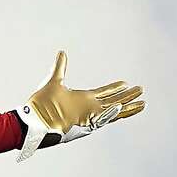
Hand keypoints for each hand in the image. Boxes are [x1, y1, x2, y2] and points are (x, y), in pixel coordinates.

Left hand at [15, 51, 143, 160]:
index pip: (104, 93)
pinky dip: (116, 113)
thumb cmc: (41, 104)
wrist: (34, 120)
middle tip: (141, 90)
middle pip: (113, 101)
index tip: (126, 83)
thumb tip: (61, 52)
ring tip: (143, 102)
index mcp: (83, 98)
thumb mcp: (53, 81)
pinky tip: (127, 106)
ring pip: (114, 111)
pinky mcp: (86, 124)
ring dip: (128, 107)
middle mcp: (89, 108)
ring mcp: (89, 117)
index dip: (115, 88)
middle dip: (128, 96)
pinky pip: (105, 119)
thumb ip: (59, 67)